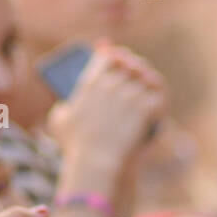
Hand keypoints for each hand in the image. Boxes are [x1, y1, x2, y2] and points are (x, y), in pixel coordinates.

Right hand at [46, 42, 165, 179]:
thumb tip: (67, 105)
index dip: (114, 56)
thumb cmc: (75, 144)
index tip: (117, 58)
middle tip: (136, 74)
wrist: (95, 160)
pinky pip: (156, 96)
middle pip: (128, 66)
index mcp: (90, 82)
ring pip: (145, 79)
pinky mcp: (144, 108)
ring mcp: (129, 95)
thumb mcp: (59, 121)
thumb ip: (63, 106)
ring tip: (148, 88)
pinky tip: (156, 105)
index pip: (106, 57)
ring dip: (147, 83)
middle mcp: (110, 84)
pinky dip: (157, 100)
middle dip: (132, 69)